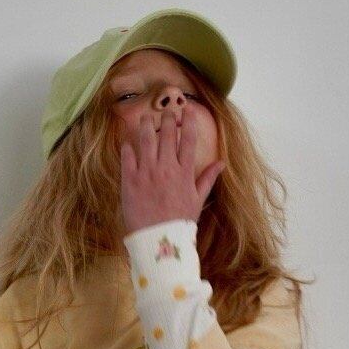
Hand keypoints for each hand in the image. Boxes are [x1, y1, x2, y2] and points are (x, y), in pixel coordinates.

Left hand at [119, 110, 225, 234]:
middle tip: (167, 110)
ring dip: (146, 126)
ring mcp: (147, 173)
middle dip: (167, 119)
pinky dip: (127, 148)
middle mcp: (166, 168)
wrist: (158, 239)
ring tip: (145, 118)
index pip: (189, 140)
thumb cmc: (179, 221)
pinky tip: (127, 143)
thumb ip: (207, 179)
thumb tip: (221, 163)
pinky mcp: (129, 180)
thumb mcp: (197, 200)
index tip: (188, 109)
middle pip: (167, 136)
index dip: (189, 122)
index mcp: (184, 172)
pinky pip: (127, 157)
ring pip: (146, 141)